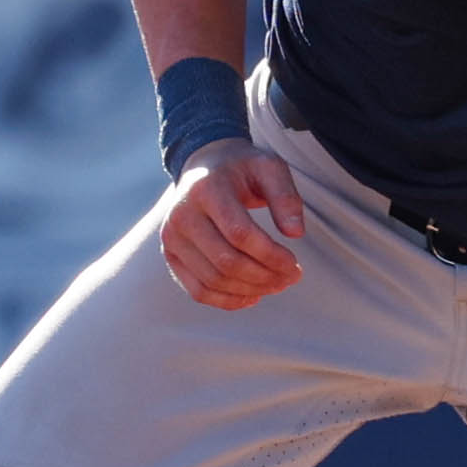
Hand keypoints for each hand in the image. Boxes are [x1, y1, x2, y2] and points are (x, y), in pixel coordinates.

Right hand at [161, 140, 305, 308]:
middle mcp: (182, 215)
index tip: (295, 264)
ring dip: (251, 290)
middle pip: (226, 262)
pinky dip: (227, 301)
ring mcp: (172, 237)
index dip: (271, 256)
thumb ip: (285, 197)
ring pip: (213, 280)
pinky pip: (198, 290)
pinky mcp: (171, 254)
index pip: (240, 234)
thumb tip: (296, 233)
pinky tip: (253, 296)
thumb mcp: (269, 167)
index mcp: (206, 190)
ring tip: (277, 284)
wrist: (203, 166)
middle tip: (292, 277)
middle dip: (265, 277)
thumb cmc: (241, 167)